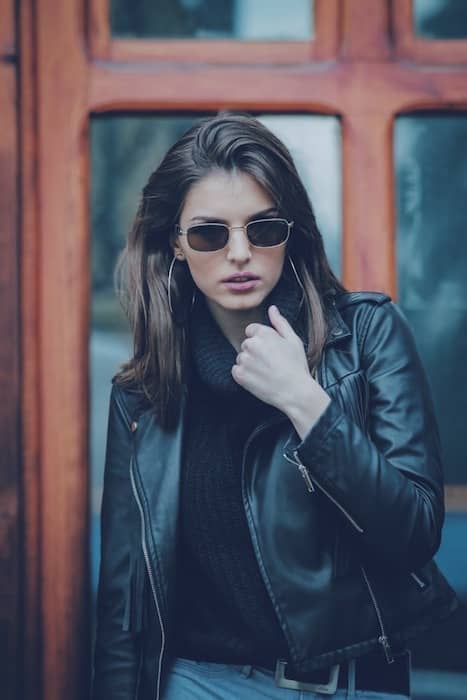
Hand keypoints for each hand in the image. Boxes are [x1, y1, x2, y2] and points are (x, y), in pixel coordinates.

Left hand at [232, 305, 328, 428]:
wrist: (295, 392)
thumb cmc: (296, 366)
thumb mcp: (293, 340)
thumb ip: (280, 323)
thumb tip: (272, 309)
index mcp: (263, 333)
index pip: (251, 331)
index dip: (262, 341)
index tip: (271, 351)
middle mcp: (251, 344)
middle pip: (246, 344)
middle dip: (255, 352)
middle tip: (271, 363)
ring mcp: (244, 360)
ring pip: (241, 358)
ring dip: (250, 364)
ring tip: (265, 372)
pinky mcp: (239, 375)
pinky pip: (236, 371)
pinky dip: (244, 375)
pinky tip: (258, 379)